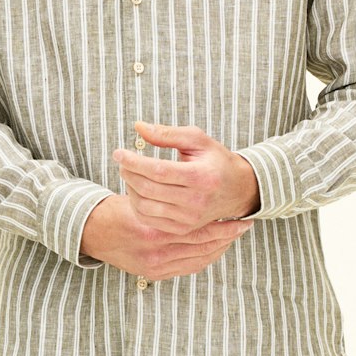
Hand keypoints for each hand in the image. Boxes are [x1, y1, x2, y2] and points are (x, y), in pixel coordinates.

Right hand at [78, 191, 254, 279]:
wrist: (92, 233)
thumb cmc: (115, 208)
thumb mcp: (135, 189)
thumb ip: (159, 181)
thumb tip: (188, 173)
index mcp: (153, 228)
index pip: (199, 228)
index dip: (223, 223)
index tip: (241, 216)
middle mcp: (155, 251)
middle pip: (203, 245)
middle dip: (227, 236)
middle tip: (245, 226)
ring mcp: (155, 265)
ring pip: (199, 258)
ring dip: (219, 247)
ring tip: (234, 235)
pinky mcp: (154, 273)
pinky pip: (189, 267)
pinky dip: (205, 257)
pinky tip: (216, 247)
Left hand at [111, 121, 260, 231]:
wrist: (236, 190)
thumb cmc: (214, 160)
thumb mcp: (197, 140)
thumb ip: (167, 134)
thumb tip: (138, 127)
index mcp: (200, 177)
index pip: (158, 171)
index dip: (134, 162)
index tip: (119, 152)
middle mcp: (195, 201)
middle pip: (149, 189)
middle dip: (128, 173)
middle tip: (122, 161)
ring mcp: (188, 219)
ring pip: (145, 206)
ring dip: (130, 188)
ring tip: (129, 173)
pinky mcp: (182, 228)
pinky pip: (149, 220)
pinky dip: (137, 204)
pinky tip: (137, 190)